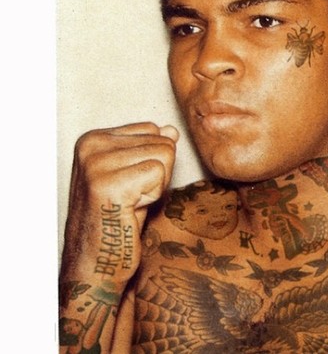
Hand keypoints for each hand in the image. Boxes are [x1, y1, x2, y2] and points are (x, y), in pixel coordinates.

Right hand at [60, 122, 178, 286]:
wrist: (94, 265)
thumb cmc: (116, 220)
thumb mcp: (135, 175)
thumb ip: (151, 149)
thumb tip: (170, 130)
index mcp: (93, 139)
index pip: (152, 129)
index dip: (151, 161)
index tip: (129, 184)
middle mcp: (91, 146)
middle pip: (162, 142)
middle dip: (156, 174)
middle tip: (130, 198)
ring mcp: (96, 164)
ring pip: (164, 156)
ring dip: (155, 186)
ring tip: (130, 204)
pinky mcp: (107, 185)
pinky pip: (159, 174)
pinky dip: (153, 197)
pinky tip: (130, 211)